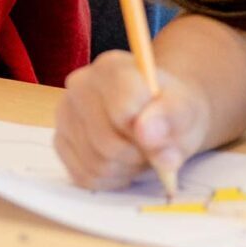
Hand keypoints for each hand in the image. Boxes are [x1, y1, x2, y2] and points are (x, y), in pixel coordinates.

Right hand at [55, 53, 214, 190]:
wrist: (160, 118)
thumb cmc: (171, 111)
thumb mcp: (185, 110)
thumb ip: (171, 116)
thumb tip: (147, 133)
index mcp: (111, 67)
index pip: (123, 110)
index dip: (148, 134)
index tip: (163, 134)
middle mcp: (80, 85)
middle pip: (106, 142)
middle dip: (137, 156)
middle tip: (152, 150)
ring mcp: (65, 114)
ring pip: (95, 163)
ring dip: (125, 170)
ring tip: (138, 155)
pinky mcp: (60, 142)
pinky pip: (85, 176)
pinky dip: (110, 179)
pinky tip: (122, 164)